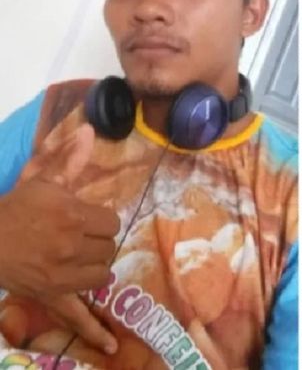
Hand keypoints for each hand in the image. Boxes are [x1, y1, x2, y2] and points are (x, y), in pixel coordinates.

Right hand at [0, 124, 119, 352]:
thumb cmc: (14, 207)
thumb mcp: (40, 180)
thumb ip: (67, 158)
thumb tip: (88, 129)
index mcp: (71, 214)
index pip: (111, 221)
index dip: (100, 220)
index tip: (86, 219)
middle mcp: (70, 245)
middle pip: (109, 247)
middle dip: (97, 242)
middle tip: (78, 237)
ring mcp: (62, 274)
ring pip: (102, 274)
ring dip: (95, 267)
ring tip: (79, 259)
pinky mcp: (51, 296)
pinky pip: (76, 316)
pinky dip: (94, 332)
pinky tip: (111, 347)